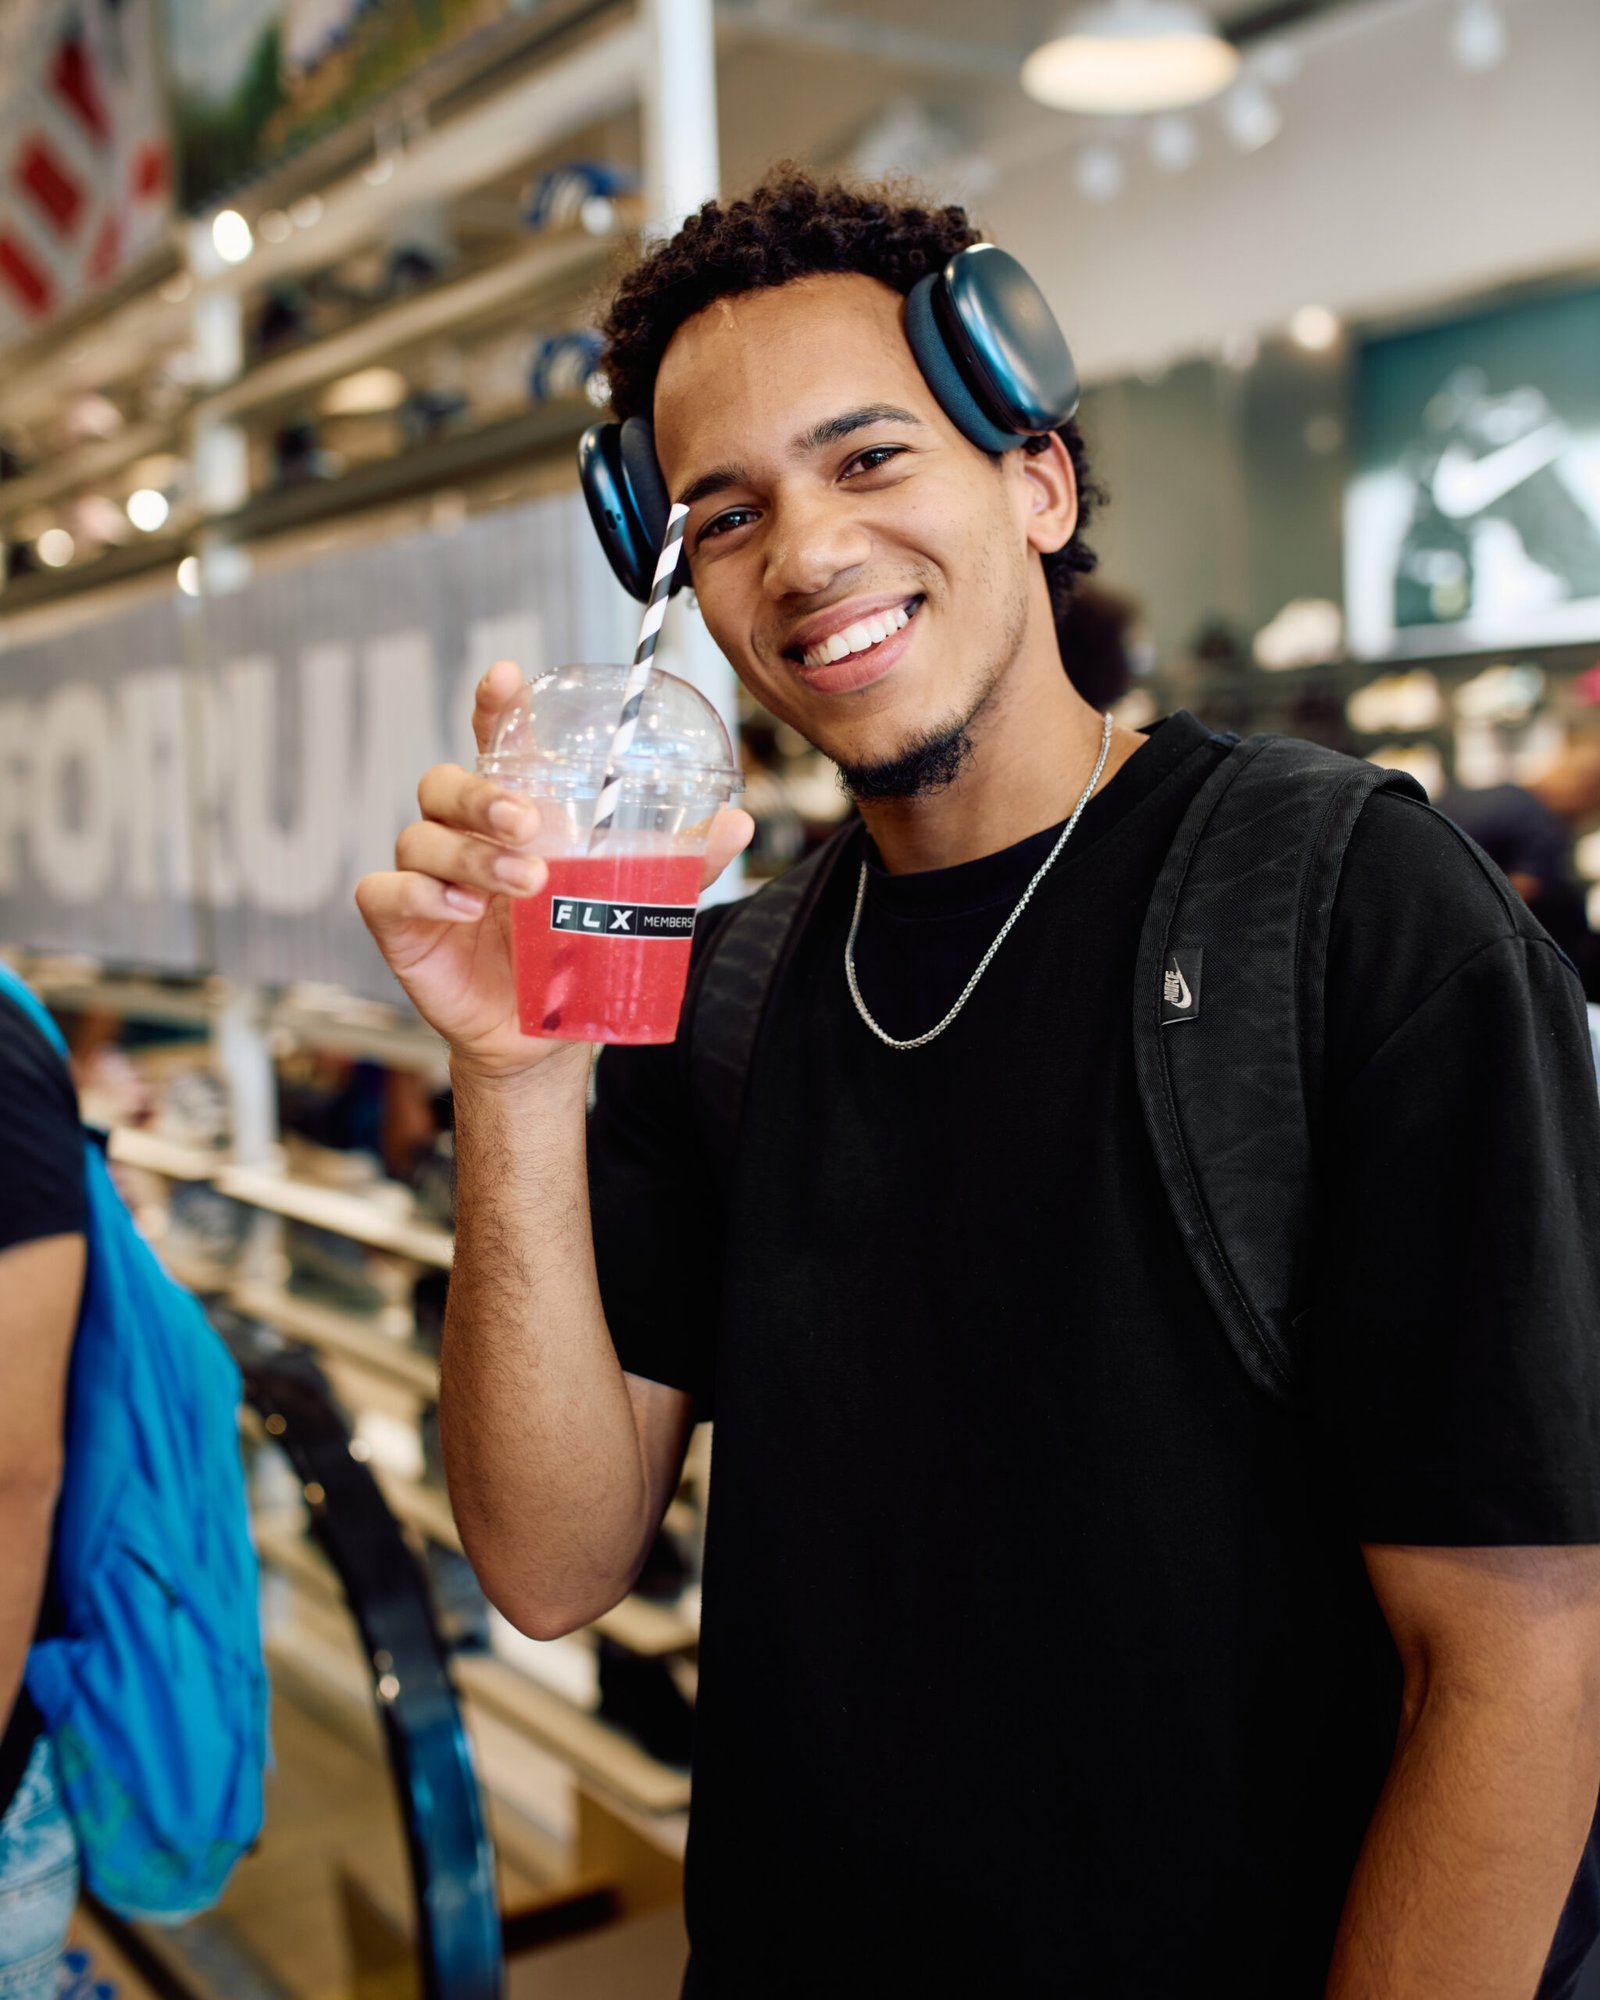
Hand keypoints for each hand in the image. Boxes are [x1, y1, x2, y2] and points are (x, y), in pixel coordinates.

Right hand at [355, 660, 754, 1076]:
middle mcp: (461, 833)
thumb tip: (736, 824)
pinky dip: (420, 893)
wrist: (542, 1033)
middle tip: (528, 821)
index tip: (505, 678)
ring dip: (471, 854)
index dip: (494, 707)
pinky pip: (386, 891)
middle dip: (482, 794)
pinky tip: (460, 908)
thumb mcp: (628, 902)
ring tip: (524, 881)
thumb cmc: (574, 949)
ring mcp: (426, 875)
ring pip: (420, 836)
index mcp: (509, 813)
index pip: (493, 743)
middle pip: (445, 782)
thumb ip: (675, 864)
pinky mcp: (401, 922)